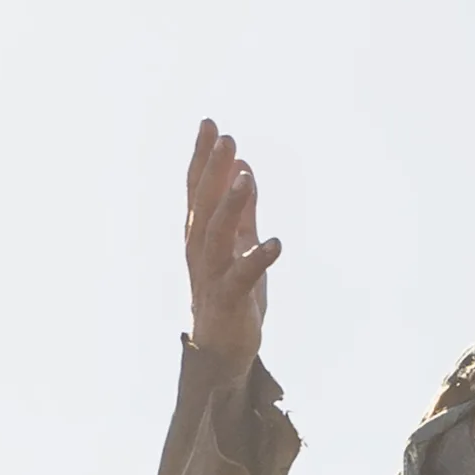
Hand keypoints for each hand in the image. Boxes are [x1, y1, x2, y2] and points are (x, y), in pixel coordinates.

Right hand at [184, 119, 279, 371]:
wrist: (223, 350)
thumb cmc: (229, 294)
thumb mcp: (237, 242)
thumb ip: (241, 206)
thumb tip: (242, 165)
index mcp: (200, 235)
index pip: (198, 189)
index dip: (202, 157)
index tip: (210, 124)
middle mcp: (201, 251)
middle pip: (204, 205)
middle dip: (214, 171)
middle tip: (227, 139)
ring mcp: (213, 275)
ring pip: (217, 235)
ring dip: (232, 206)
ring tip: (246, 179)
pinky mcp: (231, 300)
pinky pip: (243, 277)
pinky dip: (257, 260)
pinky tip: (276, 244)